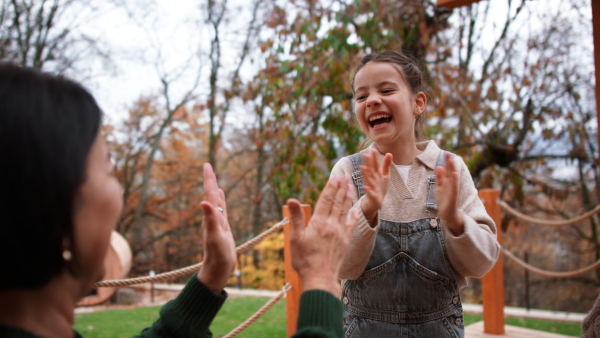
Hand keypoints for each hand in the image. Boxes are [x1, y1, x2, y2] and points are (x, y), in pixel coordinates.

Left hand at [197, 163, 236, 293]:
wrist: (218, 271)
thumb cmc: (217, 256)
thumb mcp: (215, 237)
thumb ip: (210, 220)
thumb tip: (203, 202)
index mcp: (211, 217)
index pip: (209, 194)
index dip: (209, 179)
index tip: (206, 165)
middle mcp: (213, 218)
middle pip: (211, 195)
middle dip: (210, 180)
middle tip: (208, 166)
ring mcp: (217, 223)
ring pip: (216, 202)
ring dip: (214, 190)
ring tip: (213, 179)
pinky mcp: (222, 229)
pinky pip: (221, 210)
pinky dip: (220, 201)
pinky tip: (219, 197)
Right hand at [286, 175, 358, 297]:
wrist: (320, 278)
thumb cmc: (304, 260)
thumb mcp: (296, 238)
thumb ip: (296, 218)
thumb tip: (291, 200)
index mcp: (319, 222)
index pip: (326, 200)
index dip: (330, 188)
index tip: (335, 177)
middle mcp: (332, 225)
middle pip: (337, 202)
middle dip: (341, 188)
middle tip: (345, 177)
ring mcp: (340, 233)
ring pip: (345, 211)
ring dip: (347, 198)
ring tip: (350, 187)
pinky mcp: (345, 242)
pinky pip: (351, 225)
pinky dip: (353, 215)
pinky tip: (355, 209)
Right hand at [360, 149, 392, 223]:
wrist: (375, 201)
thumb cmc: (379, 186)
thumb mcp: (384, 174)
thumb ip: (386, 164)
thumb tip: (389, 153)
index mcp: (376, 173)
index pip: (375, 164)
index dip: (374, 158)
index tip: (373, 150)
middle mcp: (372, 178)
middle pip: (370, 170)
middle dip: (368, 163)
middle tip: (365, 155)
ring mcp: (371, 186)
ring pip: (368, 179)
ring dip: (365, 174)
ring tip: (363, 168)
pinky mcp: (371, 195)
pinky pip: (369, 192)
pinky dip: (367, 190)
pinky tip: (365, 187)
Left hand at [435, 152, 463, 235]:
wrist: (448, 214)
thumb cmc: (444, 200)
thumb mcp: (439, 188)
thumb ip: (439, 178)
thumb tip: (439, 167)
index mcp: (447, 182)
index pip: (447, 170)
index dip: (446, 162)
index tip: (445, 152)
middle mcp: (450, 184)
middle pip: (450, 171)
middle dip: (449, 163)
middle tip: (447, 153)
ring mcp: (452, 190)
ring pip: (452, 177)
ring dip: (452, 169)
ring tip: (451, 160)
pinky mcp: (453, 196)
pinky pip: (454, 187)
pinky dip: (454, 181)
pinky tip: (454, 174)